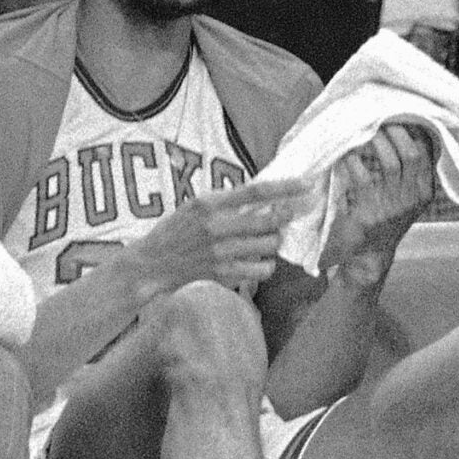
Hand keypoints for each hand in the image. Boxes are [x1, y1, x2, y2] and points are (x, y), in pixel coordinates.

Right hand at [124, 177, 311, 293]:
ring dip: (274, 240)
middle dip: (287, 215)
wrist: (152, 263)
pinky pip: (262, 269)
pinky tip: (260, 260)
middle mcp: (217, 227)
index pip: (255, 192)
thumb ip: (227, 201)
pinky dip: (266, 264)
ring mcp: (221, 253)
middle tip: (294, 211)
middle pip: (269, 220)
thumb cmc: (176, 231)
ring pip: (269, 245)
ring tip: (268, 238)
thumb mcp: (196, 205)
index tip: (305, 184)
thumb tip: (265, 195)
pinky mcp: (224, 273)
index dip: (284, 188)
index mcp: (209, 204)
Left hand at [318, 125, 438, 276]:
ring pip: (390, 162)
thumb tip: (403, 128)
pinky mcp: (370, 213)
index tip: (399, 116)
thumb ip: (408, 171)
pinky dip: (353, 160)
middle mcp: (412, 199)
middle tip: (380, 120)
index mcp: (423, 192)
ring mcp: (392, 207)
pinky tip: (347, 154)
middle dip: (396, 132)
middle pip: (412, 154)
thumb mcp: (405, 198)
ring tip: (364, 132)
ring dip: (376, 142)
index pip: (427, 154)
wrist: (368, 255)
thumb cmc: (384, 218)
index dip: (414, 131)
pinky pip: (362, 176)